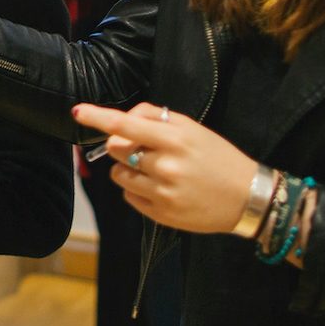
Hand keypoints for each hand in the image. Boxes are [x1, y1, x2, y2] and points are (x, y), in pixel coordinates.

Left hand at [73, 102, 259, 234]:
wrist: (246, 197)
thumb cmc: (218, 157)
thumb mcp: (193, 129)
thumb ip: (157, 120)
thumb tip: (124, 119)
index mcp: (175, 138)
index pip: (126, 124)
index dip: (98, 117)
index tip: (78, 111)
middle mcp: (165, 165)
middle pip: (115, 148)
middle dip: (121, 144)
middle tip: (143, 147)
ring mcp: (162, 191)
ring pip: (118, 173)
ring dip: (128, 168)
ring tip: (154, 170)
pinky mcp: (161, 214)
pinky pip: (129, 196)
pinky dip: (137, 189)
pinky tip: (160, 188)